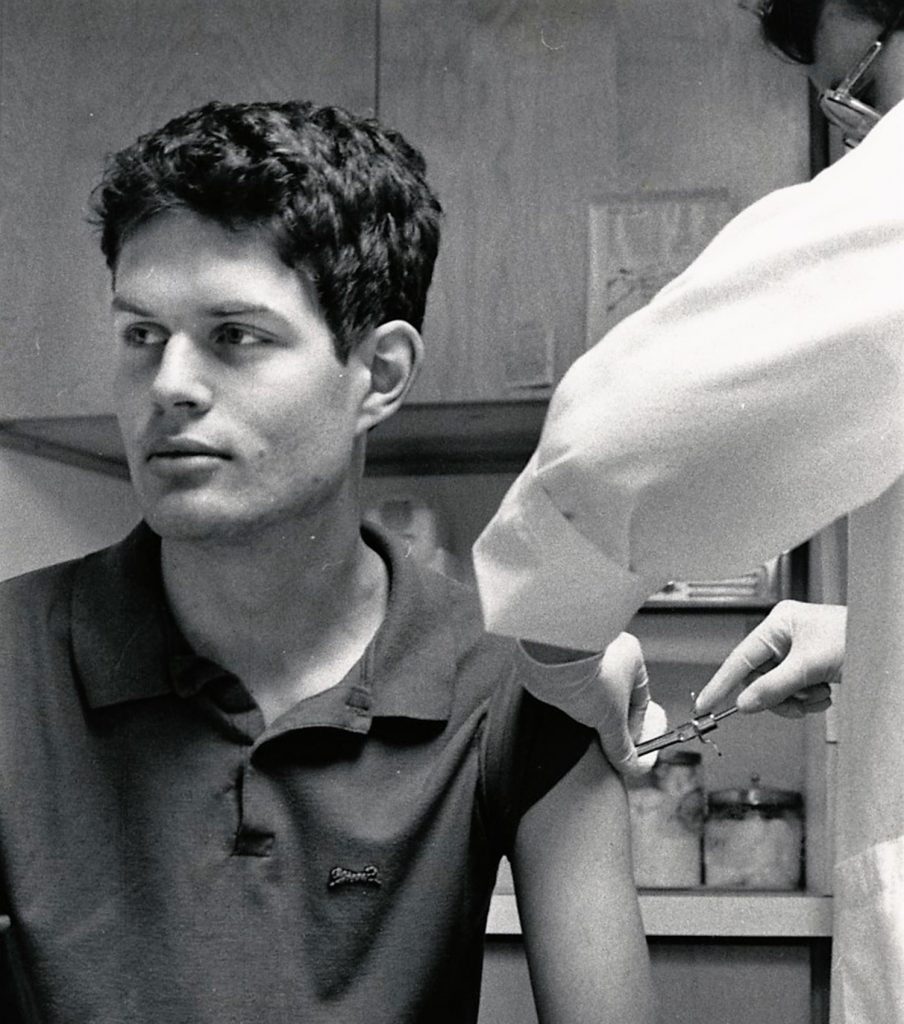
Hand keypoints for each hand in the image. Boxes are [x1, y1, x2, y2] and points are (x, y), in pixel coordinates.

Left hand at [518, 632, 665, 776]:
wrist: (548, 656)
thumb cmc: (587, 673)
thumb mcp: (610, 719)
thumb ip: (620, 744)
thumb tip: (629, 764)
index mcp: (631, 657)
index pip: (639, 699)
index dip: (634, 726)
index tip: (627, 745)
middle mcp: (608, 650)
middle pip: (614, 694)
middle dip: (608, 718)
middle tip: (604, 739)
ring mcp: (582, 653)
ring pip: (590, 689)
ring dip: (587, 708)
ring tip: (582, 726)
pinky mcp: (557, 658)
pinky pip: (568, 684)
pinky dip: (569, 699)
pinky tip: (566, 711)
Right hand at [694, 600, 843, 718]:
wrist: (888, 647)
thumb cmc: (856, 639)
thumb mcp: (809, 666)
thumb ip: (773, 687)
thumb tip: (746, 703)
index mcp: (778, 624)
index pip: (740, 658)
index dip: (721, 683)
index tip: (705, 704)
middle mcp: (785, 637)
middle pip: (760, 679)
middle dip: (779, 696)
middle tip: (796, 702)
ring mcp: (798, 653)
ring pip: (778, 690)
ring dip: (797, 700)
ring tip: (818, 695)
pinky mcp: (810, 668)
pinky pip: (795, 692)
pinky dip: (809, 700)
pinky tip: (826, 693)